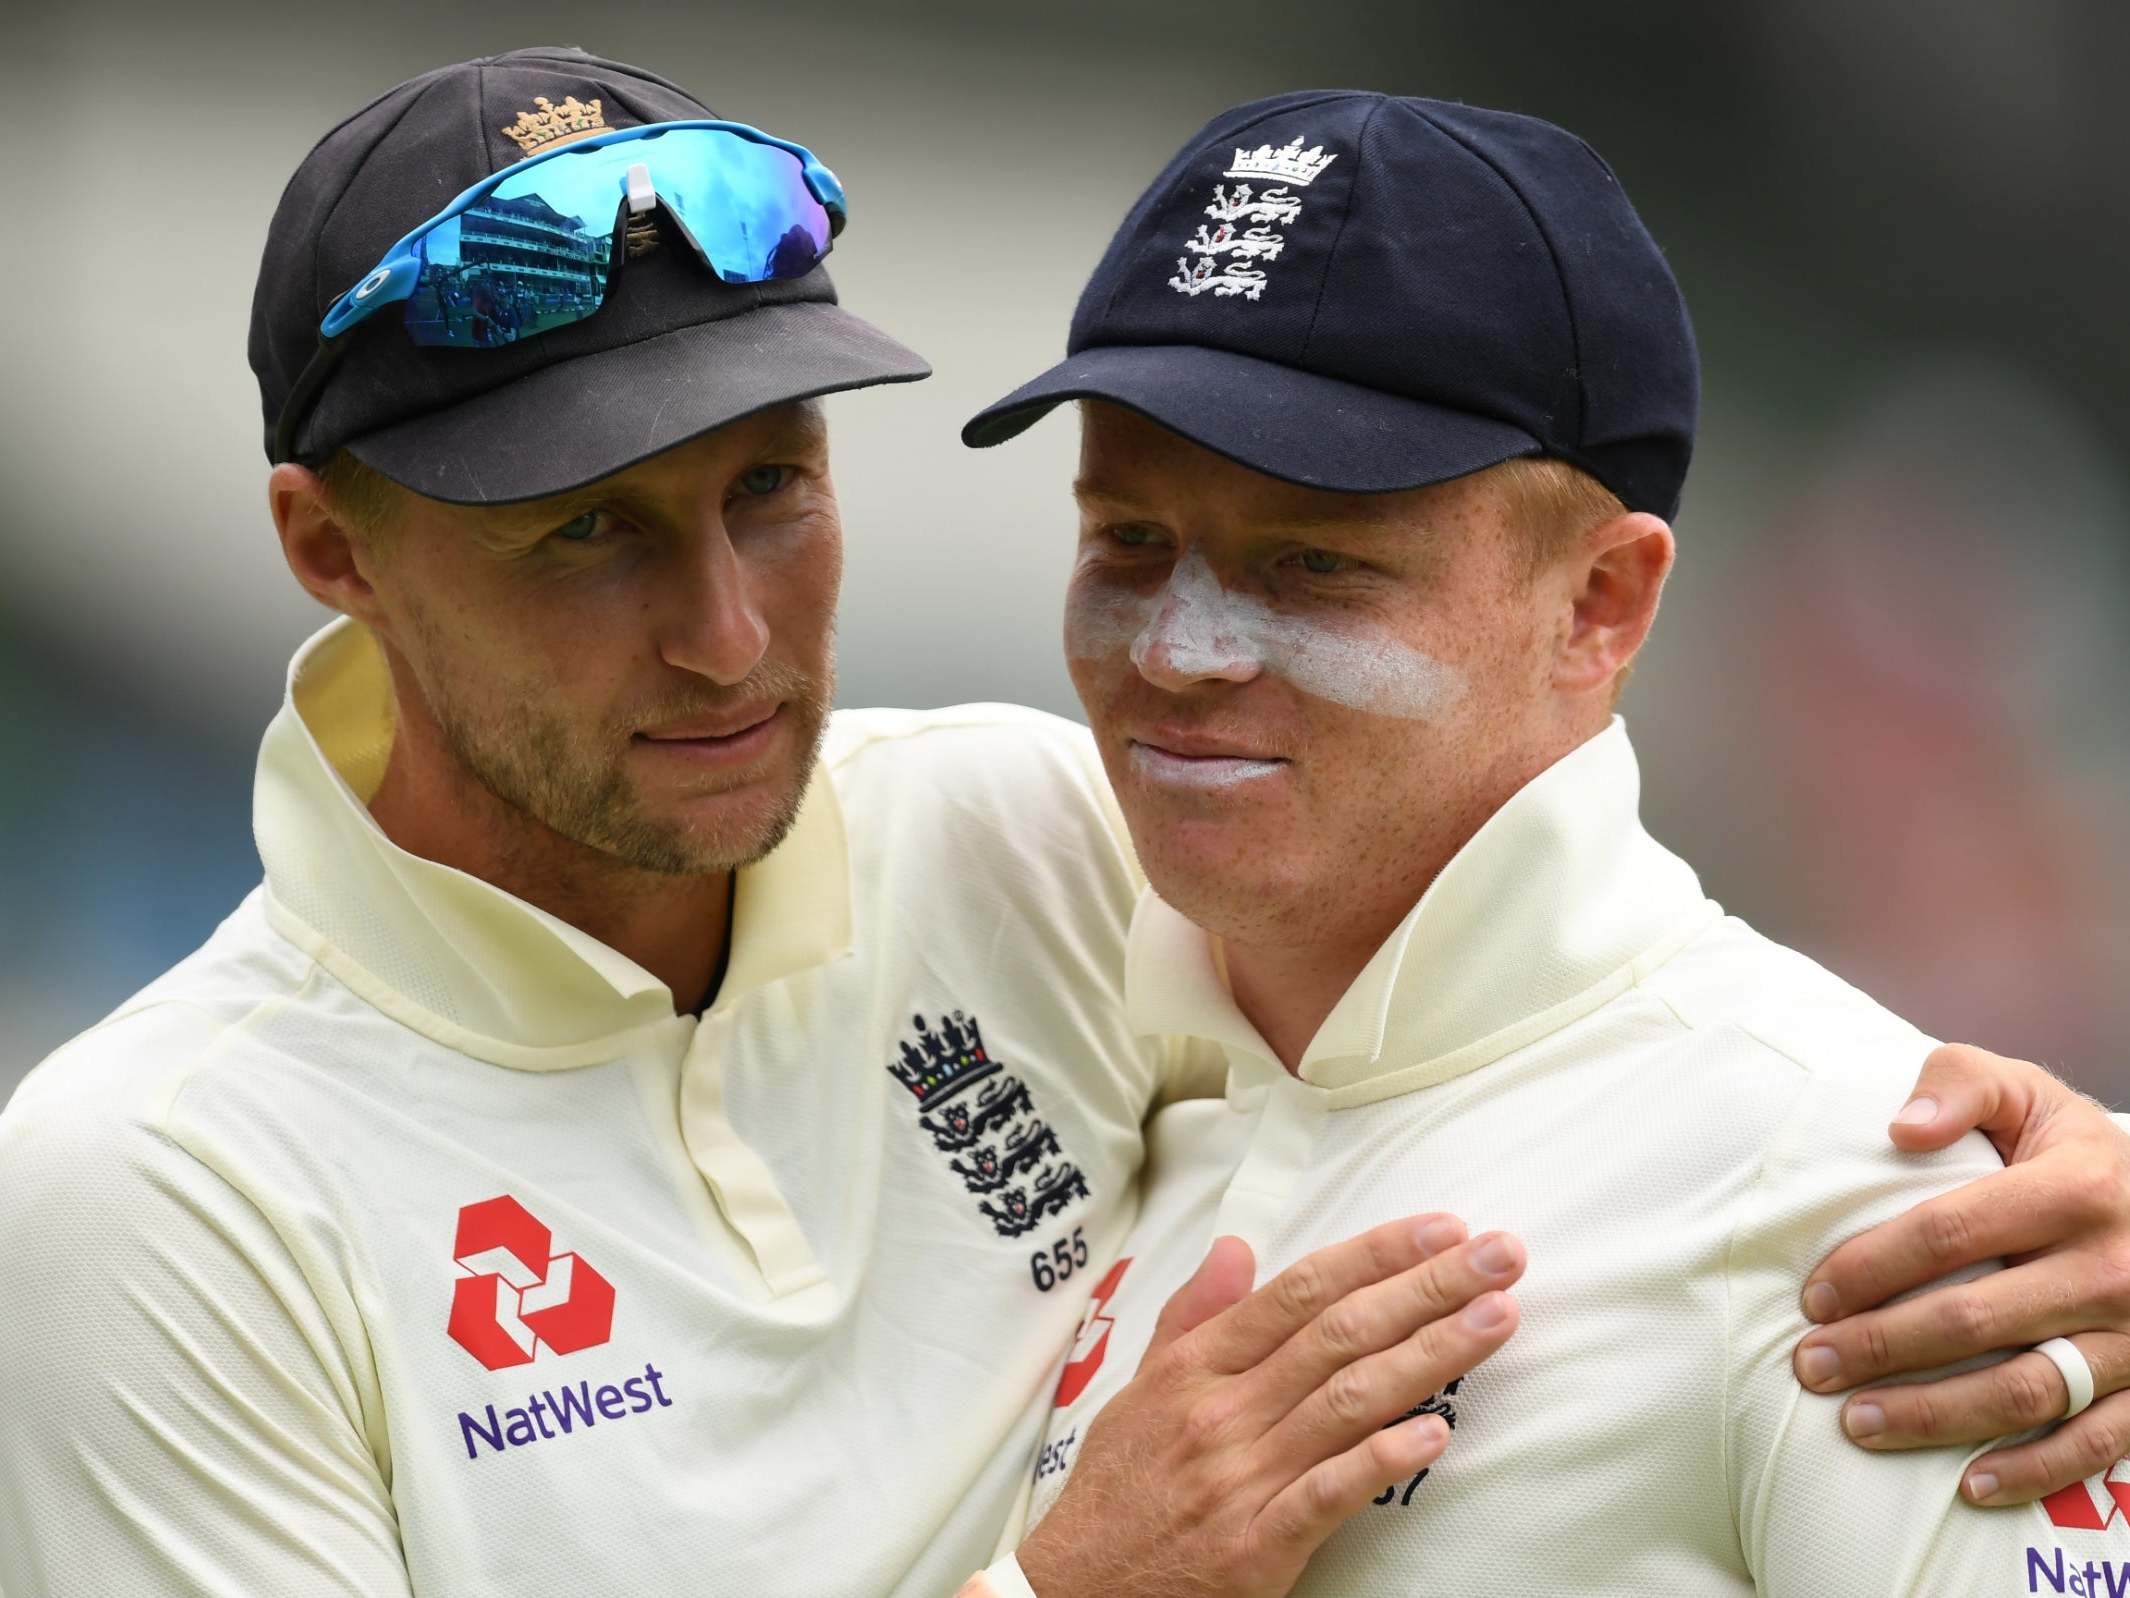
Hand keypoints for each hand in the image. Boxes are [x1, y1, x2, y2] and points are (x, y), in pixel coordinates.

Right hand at [1016, 1215, 1522, 1597]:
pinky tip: (1437, 1432)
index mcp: (1197, 1366)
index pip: (1300, 1291)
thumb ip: (1195, 1315)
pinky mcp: (1258, 1546)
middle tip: (1500, 1257)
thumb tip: (1236, 1247)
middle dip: (1427, 1288)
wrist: (1076, 1588)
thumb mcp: (1142, 1387)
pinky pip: (1330, 1493)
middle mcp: (1223, 1411)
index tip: (1442, 1228)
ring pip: (1349, 1400)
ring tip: (1495, 1319)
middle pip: (1339, 1333)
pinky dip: (1382, 1459)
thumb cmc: (1119, 1487)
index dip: (1376, 1254)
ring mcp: (1243, 1477)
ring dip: (1431, 1355)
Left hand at [1791, 1044, 2129, 1504]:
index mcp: (2075, 1190)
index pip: (1949, 1233)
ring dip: (1933, 1416)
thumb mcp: (2026, 1094)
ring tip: (1855, 1424)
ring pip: (2024, 1391)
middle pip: (1973, 1320)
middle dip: (1879, 1348)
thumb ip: (1960, 1085)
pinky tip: (1968, 1486)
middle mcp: (2112, 1268)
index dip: (1872, 1266)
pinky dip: (2034, 1470)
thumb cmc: (2068, 1149)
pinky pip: (2095, 1443)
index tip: (1813, 1296)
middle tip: (1810, 1367)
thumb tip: (1901, 1127)